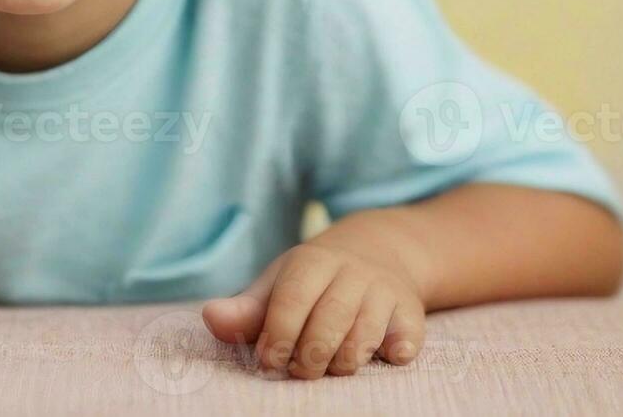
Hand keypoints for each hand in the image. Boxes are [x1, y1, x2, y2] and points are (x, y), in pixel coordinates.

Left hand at [200, 237, 425, 378]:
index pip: (293, 299)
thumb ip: (246, 310)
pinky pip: (405, 342)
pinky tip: (383, 355)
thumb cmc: (314, 281)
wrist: (380, 251)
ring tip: (330, 365)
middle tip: (300, 371)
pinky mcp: (411, 313)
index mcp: (313, 261)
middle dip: (309, 357)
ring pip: (364, 338)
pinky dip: (394, 354)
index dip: (277, 336)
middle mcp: (353, 272)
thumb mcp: (278, 285)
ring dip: (342, 363)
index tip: (268, 360)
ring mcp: (385, 291)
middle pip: (330, 322)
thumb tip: (211, 319)